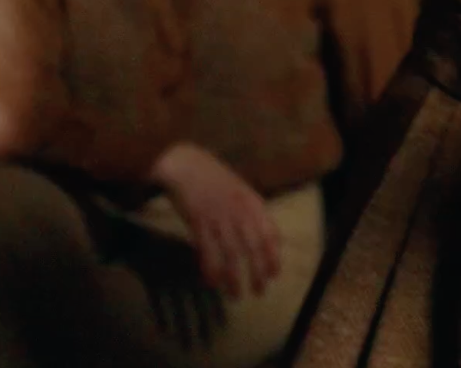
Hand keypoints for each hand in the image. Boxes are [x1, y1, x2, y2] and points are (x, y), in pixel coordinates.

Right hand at [150, 142, 283, 298]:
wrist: (186, 165)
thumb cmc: (213, 177)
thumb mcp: (240, 189)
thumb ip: (251, 211)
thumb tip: (262, 235)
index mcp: (253, 202)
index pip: (270, 233)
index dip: (273, 256)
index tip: (274, 274)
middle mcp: (240, 211)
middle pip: (253, 247)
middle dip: (258, 272)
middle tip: (259, 291)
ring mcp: (219, 217)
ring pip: (232, 253)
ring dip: (234, 277)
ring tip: (236, 294)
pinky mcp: (199, 223)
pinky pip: (207, 251)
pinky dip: (211, 269)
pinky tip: (212, 282)